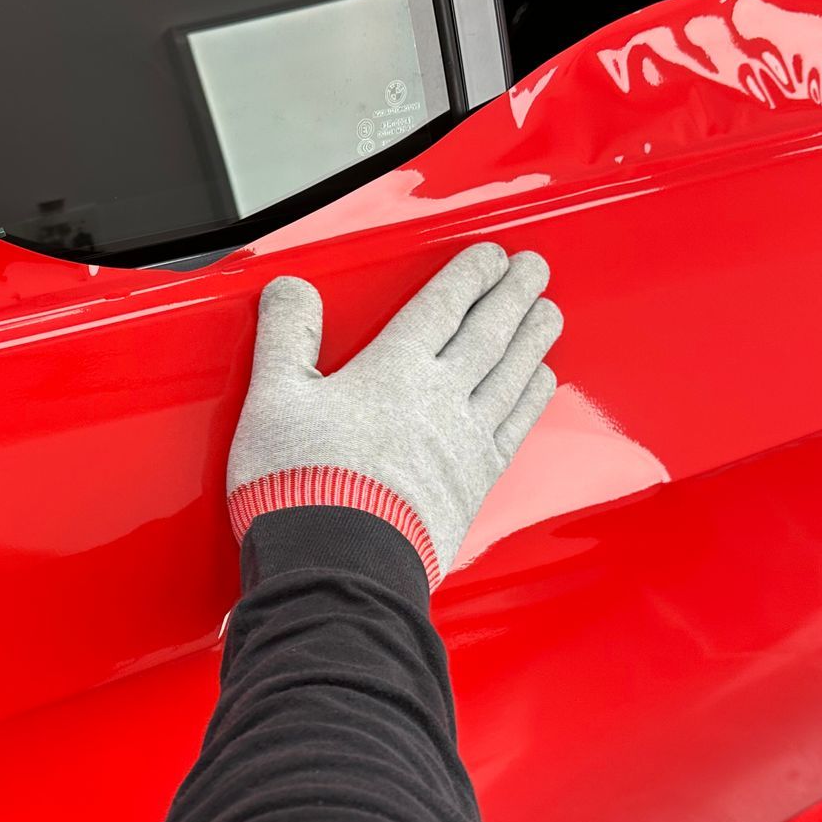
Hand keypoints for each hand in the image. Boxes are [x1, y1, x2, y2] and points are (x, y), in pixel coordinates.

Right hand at [227, 243, 561, 586]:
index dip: (470, 274)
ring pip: (510, 374)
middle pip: (488, 332)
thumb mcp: (272, 400)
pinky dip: (532, 399)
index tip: (490, 254)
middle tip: (535, 268)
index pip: (442, 305)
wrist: (337, 567)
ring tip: (548, 312)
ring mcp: (463, 442)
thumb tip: (290, 290)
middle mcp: (439, 398)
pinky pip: (514, 428)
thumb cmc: (300, 487)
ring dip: (533, 338)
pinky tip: (540, 384)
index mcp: (392, 369)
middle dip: (514, 294)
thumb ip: (286, 338)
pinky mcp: (473, 485)